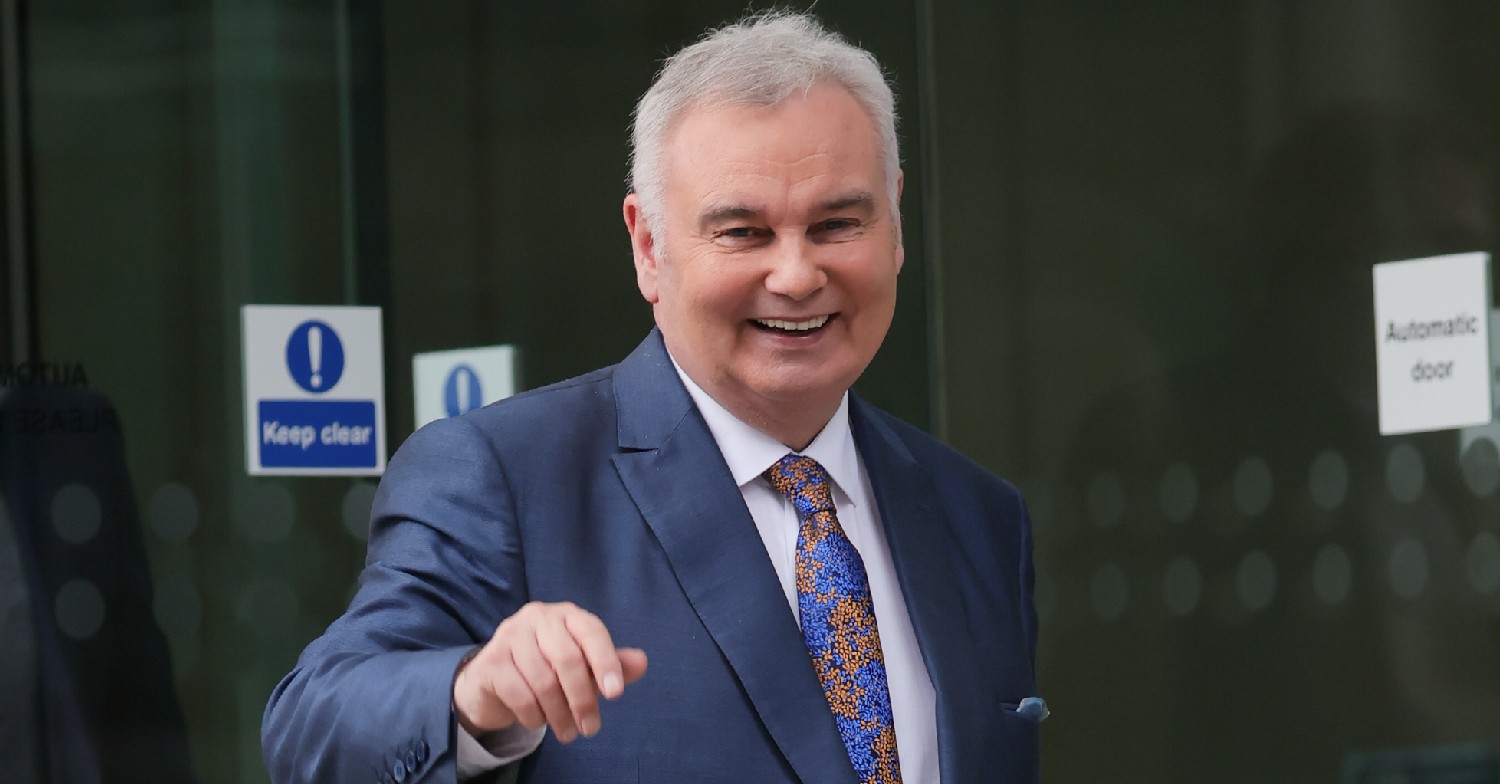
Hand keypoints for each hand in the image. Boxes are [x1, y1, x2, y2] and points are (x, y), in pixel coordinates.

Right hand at [453, 601, 647, 742]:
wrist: (493, 680)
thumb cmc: (546, 669)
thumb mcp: (582, 666)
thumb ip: (610, 664)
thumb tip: (642, 662)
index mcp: (566, 615)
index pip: (591, 632)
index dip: (606, 662)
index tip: (616, 694)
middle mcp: (537, 617)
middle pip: (567, 659)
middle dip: (583, 699)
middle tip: (591, 728)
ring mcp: (510, 636)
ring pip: (543, 681)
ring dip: (559, 714)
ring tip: (568, 733)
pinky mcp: (490, 661)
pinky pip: (519, 694)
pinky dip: (534, 715)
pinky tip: (540, 722)